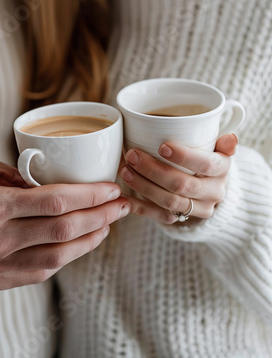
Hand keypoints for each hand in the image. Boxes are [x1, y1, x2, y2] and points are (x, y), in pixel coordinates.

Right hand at [0, 153, 128, 290]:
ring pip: (57, 258)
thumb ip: (9, 172)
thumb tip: (42, 180)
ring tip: (107, 225)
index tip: (110, 188)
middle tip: (120, 205)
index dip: (90, 195)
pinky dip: (64, 259)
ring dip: (89, 241)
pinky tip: (78, 245)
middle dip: (100, 216)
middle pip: (64, 231)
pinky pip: (38, 273)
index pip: (55, 202)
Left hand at [120, 134, 237, 224]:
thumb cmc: (207, 160)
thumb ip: (223, 142)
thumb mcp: (218, 149)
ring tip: (125, 171)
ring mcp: (196, 209)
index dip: (184, 156)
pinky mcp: (180, 219)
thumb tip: (232, 137)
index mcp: (222, 170)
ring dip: (143, 186)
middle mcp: (213, 193)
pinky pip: (157, 216)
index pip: (206, 164)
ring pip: (169, 202)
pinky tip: (125, 196)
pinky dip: (139, 207)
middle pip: (182, 185)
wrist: (209, 190)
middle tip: (132, 155)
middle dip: (154, 170)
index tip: (162, 146)